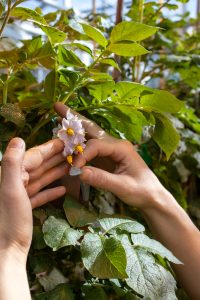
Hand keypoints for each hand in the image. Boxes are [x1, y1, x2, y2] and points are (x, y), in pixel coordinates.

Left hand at [0, 138, 66, 259]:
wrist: (5, 251)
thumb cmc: (7, 220)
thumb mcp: (10, 189)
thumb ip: (12, 163)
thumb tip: (19, 139)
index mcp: (12, 175)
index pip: (33, 156)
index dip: (49, 148)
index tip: (64, 141)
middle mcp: (14, 182)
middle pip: (38, 166)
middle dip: (55, 158)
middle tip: (72, 151)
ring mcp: (19, 196)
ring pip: (40, 179)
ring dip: (55, 172)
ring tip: (71, 166)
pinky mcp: (24, 208)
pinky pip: (39, 195)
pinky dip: (50, 191)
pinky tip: (63, 189)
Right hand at [54, 103, 165, 209]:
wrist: (152, 196)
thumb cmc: (142, 191)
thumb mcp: (123, 187)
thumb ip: (102, 179)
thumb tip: (79, 172)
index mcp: (121, 147)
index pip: (95, 145)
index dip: (82, 156)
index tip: (74, 169)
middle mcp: (115, 144)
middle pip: (92, 128)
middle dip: (74, 117)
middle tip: (57, 105)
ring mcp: (110, 150)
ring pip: (89, 135)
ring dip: (74, 126)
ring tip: (59, 115)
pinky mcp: (106, 157)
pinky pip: (90, 147)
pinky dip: (77, 141)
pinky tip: (68, 137)